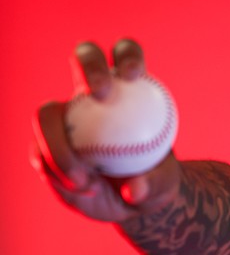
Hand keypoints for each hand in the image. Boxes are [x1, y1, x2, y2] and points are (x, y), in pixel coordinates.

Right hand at [32, 39, 180, 221]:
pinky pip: (41, 153)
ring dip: (60, 144)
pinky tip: (83, 188)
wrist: (132, 199)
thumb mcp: (163, 185)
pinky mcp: (45, 147)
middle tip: (102, 95)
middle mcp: (91, 96)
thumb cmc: (154, 181)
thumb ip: (152, 184)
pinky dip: (59, 172)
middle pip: (84, 59)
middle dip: (90, 66)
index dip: (128, 56)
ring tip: (85, 177)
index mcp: (127, 89)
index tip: (134, 76)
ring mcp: (64, 119)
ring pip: (47, 113)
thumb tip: (134, 190)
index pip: (126, 55)